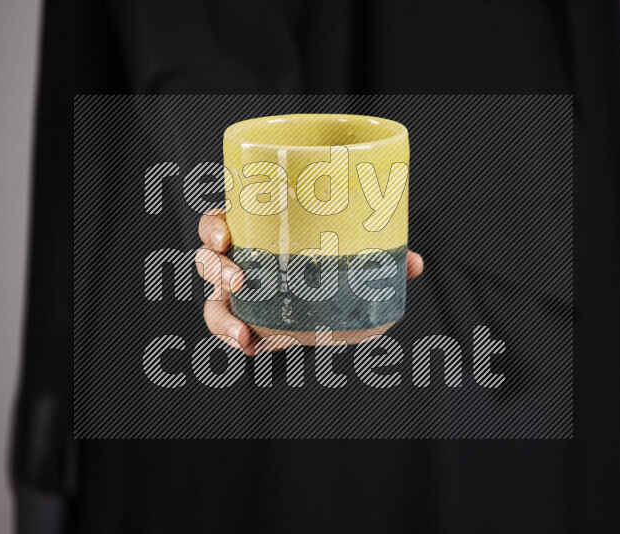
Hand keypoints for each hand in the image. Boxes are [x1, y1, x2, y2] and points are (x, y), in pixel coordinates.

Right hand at [195, 209, 423, 354]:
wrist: (323, 303)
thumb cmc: (327, 265)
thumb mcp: (348, 256)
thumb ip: (376, 259)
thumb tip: (412, 264)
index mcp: (255, 232)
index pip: (222, 220)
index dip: (214, 226)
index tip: (224, 235)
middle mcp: (239, 259)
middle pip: (207, 258)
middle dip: (216, 268)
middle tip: (239, 279)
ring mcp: (236, 293)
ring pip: (211, 299)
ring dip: (221, 316)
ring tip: (242, 332)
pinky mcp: (244, 321)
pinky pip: (228, 330)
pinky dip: (235, 339)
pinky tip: (252, 348)